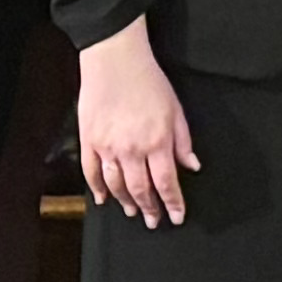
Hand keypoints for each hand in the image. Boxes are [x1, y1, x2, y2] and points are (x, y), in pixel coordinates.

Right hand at [74, 27, 196, 225]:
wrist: (115, 60)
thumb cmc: (149, 81)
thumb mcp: (176, 110)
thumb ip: (183, 142)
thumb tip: (192, 166)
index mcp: (158, 142)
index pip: (167, 183)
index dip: (172, 203)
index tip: (177, 216)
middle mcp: (132, 149)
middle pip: (141, 189)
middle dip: (149, 208)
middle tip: (153, 221)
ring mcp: (107, 147)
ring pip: (116, 185)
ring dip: (125, 202)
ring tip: (133, 211)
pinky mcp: (89, 140)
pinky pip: (91, 173)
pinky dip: (97, 189)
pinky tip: (103, 199)